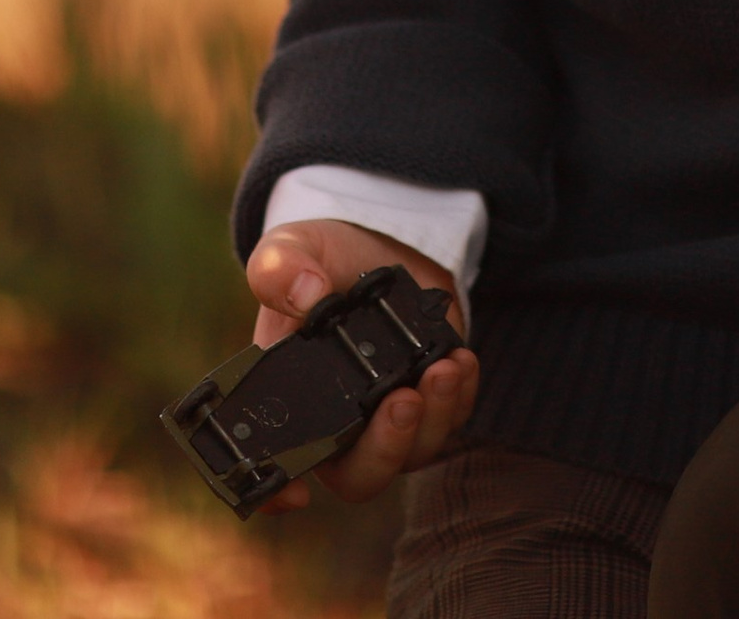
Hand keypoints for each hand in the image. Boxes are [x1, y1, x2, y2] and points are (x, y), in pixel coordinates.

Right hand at [242, 218, 477, 507]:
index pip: (280, 467)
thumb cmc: (321, 259)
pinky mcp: (431, 398)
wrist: (378, 243)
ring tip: (443, 368)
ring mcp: (387, 416)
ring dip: (433, 420)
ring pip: (412, 454)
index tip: (297, 495)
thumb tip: (307, 295)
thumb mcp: (291, 247)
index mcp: (292, 401)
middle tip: (402, 401)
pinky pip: (451, 420)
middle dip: (385, 450)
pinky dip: (460, 398)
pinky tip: (461, 360)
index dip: (277, 495)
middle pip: (359, 476)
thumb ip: (281, 266)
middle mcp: (339, 423)